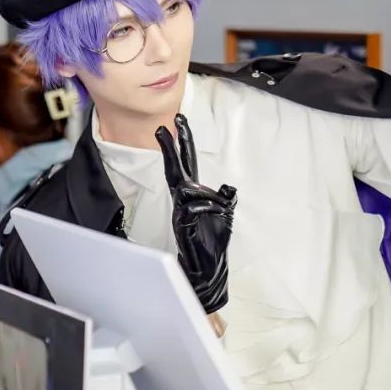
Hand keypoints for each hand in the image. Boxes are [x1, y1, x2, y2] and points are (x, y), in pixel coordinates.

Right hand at [155, 114, 235, 314]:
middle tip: (162, 128)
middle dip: (169, 148)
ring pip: (190, 189)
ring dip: (210, 198)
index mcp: (192, 194)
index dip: (182, 142)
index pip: (185, 163)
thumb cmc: (212, 242)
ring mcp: (180, 211)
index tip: (177, 121)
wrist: (207, 268)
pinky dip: (210, 209)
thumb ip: (225, 199)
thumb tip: (228, 187)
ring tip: (221, 211)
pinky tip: (215, 217)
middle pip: (174, 169)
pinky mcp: (181, 223)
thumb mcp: (226, 215)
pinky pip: (194, 207)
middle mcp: (183, 200)